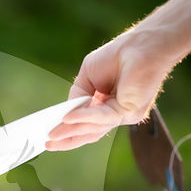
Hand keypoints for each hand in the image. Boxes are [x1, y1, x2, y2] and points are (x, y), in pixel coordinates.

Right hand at [46, 30, 176, 150]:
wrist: (142, 45)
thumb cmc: (118, 55)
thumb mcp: (87, 76)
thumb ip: (77, 96)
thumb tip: (67, 114)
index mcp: (107, 106)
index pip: (87, 125)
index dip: (68, 131)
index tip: (50, 137)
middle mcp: (116, 114)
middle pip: (89, 133)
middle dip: (67, 139)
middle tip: (48, 144)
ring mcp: (124, 115)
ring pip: (93, 128)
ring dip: (71, 132)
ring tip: (52, 136)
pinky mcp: (129, 111)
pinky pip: (101, 117)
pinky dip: (83, 117)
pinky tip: (67, 118)